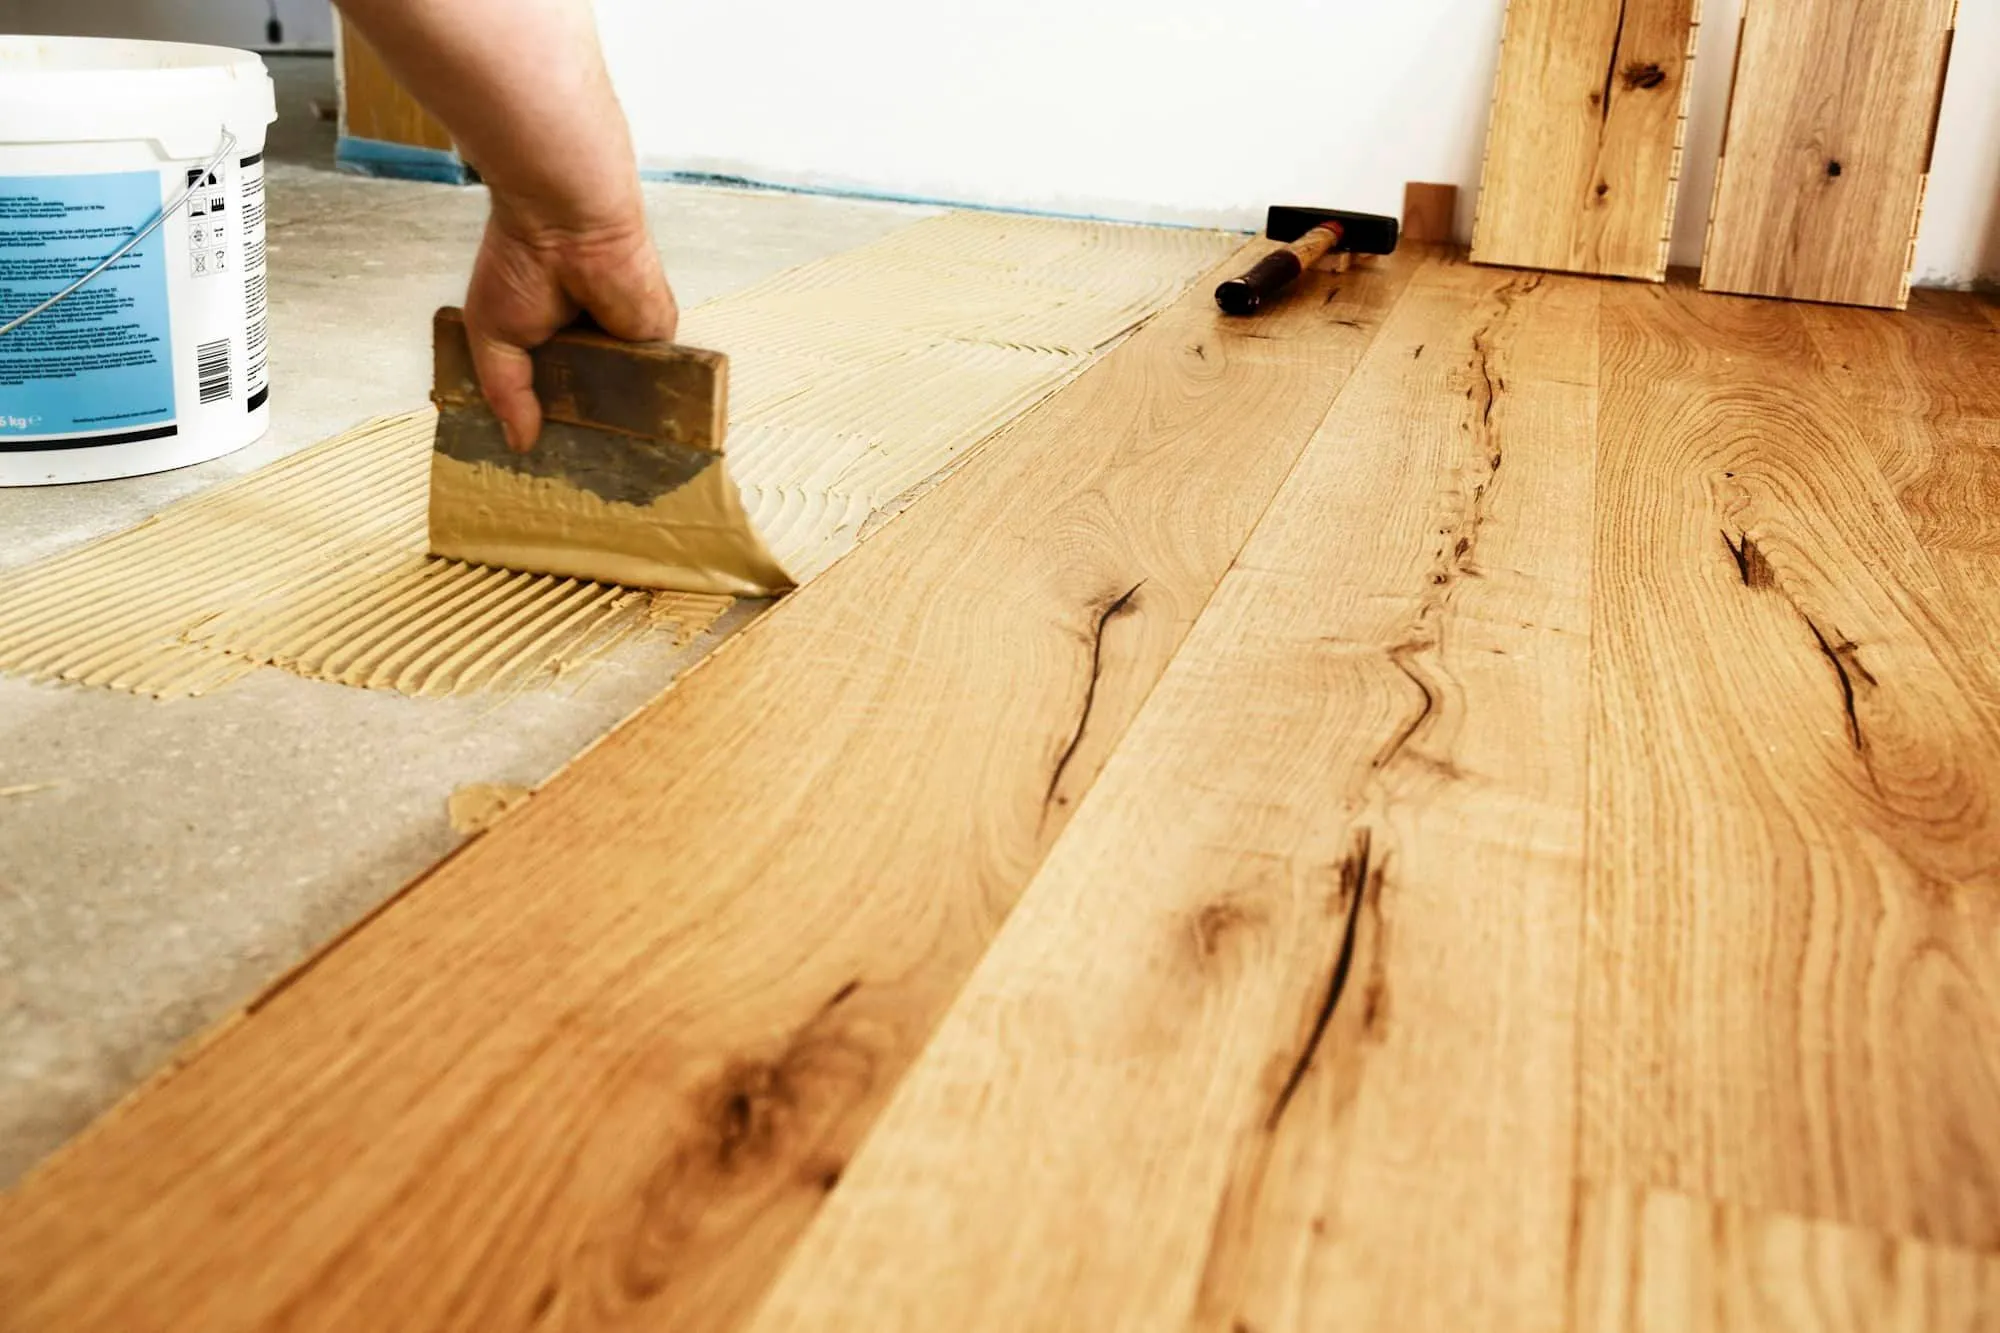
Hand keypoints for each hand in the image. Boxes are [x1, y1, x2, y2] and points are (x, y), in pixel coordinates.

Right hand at [462, 196, 678, 451]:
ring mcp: (627, 342)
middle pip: (597, 401)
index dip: (553, 423)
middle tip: (583, 477)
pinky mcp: (657, 338)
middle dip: (590, 433)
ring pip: (627, 399)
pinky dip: (645, 406)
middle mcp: (593, 341)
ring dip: (618, 423)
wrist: (561, 222)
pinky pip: (655, 384)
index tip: (552, 463)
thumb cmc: (519, 260)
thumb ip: (507, 392)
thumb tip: (519, 442)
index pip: (559, 393)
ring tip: (609, 466)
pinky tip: (635, 436)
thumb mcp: (493, 337)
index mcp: (552, 338)